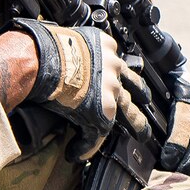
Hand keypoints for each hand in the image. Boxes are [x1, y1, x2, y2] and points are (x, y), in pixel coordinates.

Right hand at [12, 19, 151, 158]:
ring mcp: (111, 91)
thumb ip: (74, 47)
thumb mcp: (68, 37)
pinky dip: (85, 146)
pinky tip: (77, 153)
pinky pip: (96, 134)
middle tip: (146, 102)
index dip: (117, 73)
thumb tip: (58, 49)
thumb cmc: (45, 46)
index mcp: (105, 48)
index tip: (120, 78)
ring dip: (134, 125)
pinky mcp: (102, 112)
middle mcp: (114, 69)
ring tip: (141, 136)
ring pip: (126, 113)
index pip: (116, 62)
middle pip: (133, 86)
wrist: (42, 60)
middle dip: (141, 95)